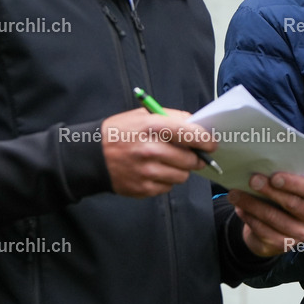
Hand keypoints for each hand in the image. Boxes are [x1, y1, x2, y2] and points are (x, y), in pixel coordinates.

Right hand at [101, 108, 215, 197]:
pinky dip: (166, 180)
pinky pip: (168, 187)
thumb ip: (172, 118)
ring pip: (182, 176)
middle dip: (195, 158)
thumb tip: (197, 125)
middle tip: (191, 155)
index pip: (192, 134)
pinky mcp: (143, 189)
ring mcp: (147, 172)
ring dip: (180, 170)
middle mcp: (152, 150)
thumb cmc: (120, 132)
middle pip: (191, 160)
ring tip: (167, 162)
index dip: (207, 141)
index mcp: (154, 127)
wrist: (91, 155)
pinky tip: (154, 171)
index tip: (212, 144)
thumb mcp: (144, 115)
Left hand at [227, 172, 303, 256]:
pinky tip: (240, 209)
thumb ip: (281, 179)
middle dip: (270, 191)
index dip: (293, 183)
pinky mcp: (285, 246)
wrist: (275, 226)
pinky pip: (265, 231)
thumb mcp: (288, 187)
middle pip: (293, 204)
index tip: (274, 177)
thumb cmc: (282, 198)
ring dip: (253, 204)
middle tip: (252, 180)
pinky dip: (250, 218)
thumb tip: (260, 169)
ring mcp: (301, 234)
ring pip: (275, 218)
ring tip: (235, 194)